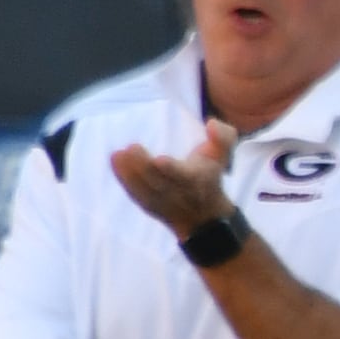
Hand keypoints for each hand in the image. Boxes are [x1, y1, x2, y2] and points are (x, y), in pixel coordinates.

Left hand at [111, 121, 238, 238]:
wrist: (202, 215)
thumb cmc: (210, 175)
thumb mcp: (223, 155)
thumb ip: (223, 136)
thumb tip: (211, 124)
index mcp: (198, 180)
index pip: (184, 176)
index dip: (171, 170)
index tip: (159, 160)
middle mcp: (179, 194)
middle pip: (159, 182)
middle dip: (144, 167)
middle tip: (132, 147)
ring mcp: (161, 202)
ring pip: (144, 189)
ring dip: (130, 172)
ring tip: (119, 153)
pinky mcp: (148, 205)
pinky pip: (134, 192)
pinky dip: (123, 178)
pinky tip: (116, 159)